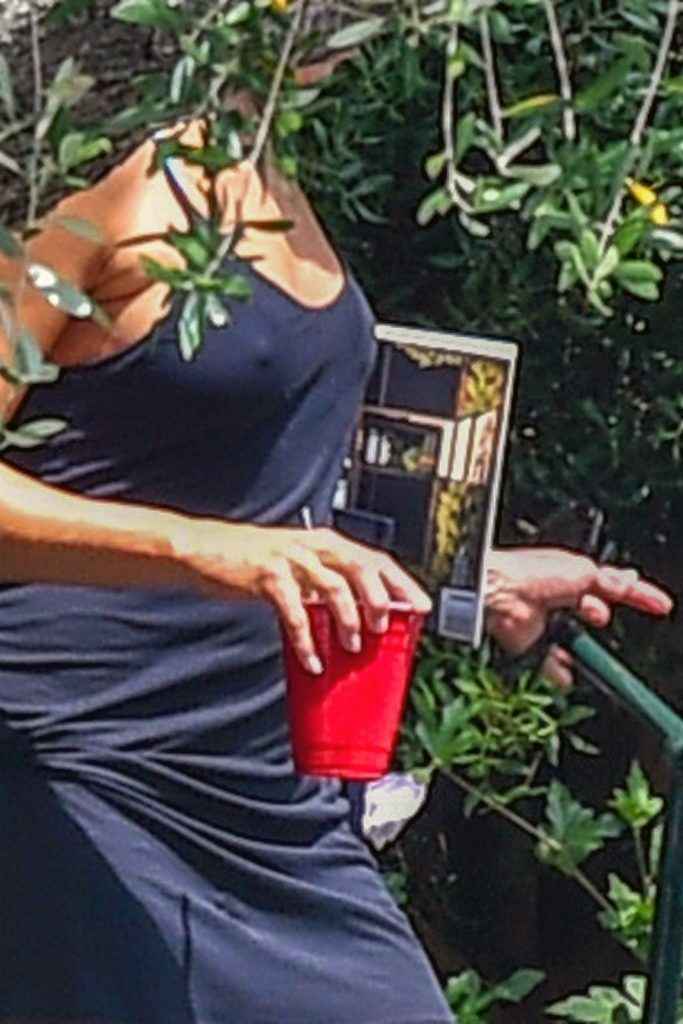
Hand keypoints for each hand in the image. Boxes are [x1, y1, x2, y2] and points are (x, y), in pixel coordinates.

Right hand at [176, 521, 431, 673]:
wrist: (202, 550)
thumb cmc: (252, 562)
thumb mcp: (295, 565)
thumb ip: (323, 583)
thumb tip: (356, 620)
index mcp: (325, 542)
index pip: (375, 558)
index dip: (402, 582)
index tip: (423, 606)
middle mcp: (313, 545)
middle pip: (361, 567)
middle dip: (380, 599)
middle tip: (386, 627)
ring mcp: (290, 558)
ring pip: (333, 586)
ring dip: (347, 618)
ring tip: (353, 645)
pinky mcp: (267, 576)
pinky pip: (295, 612)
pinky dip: (307, 640)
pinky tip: (312, 660)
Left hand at [484, 547, 672, 682]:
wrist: (502, 593)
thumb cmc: (536, 574)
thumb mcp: (584, 572)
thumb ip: (611, 583)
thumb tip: (631, 582)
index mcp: (572, 574)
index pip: (612, 586)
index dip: (637, 596)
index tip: (662, 605)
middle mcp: (559, 598)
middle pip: (594, 612)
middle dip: (601, 614)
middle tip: (594, 614)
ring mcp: (546, 623)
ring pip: (576, 642)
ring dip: (583, 644)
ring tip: (581, 637)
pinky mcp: (532, 646)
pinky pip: (552, 665)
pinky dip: (560, 671)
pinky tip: (566, 671)